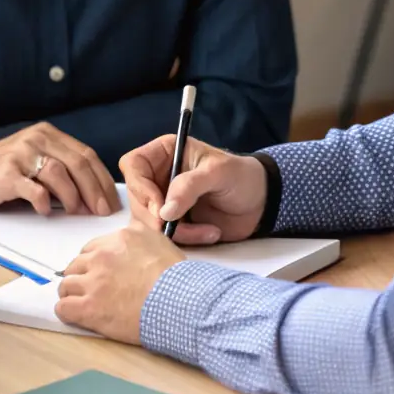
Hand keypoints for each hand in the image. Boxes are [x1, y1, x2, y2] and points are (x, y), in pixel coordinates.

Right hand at [0, 122, 119, 214]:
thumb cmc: (0, 172)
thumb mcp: (33, 162)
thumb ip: (59, 170)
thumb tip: (92, 195)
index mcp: (47, 134)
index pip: (85, 154)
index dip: (101, 179)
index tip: (111, 200)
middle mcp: (36, 139)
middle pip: (77, 163)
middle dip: (94, 190)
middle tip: (101, 211)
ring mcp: (21, 155)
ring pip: (60, 173)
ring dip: (73, 197)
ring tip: (76, 212)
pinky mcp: (6, 174)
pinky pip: (34, 189)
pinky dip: (44, 203)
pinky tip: (45, 212)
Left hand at [55, 225, 183, 342]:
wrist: (178, 302)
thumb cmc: (175, 276)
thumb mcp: (159, 241)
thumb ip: (139, 235)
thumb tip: (131, 235)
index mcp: (119, 239)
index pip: (91, 248)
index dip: (93, 261)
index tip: (98, 271)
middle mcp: (101, 257)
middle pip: (75, 265)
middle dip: (80, 275)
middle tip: (88, 287)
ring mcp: (93, 282)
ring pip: (66, 284)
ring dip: (70, 292)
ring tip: (78, 301)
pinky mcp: (89, 308)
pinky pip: (63, 307)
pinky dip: (66, 311)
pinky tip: (73, 314)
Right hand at [119, 135, 266, 245]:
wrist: (260, 204)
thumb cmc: (242, 177)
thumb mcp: (219, 172)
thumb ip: (190, 186)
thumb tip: (164, 210)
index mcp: (165, 152)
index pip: (133, 164)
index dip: (139, 187)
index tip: (159, 208)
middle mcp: (158, 176)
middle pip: (136, 198)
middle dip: (156, 217)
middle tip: (178, 227)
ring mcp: (163, 201)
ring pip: (147, 221)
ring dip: (176, 232)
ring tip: (207, 230)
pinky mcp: (172, 223)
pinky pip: (163, 237)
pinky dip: (185, 241)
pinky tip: (209, 234)